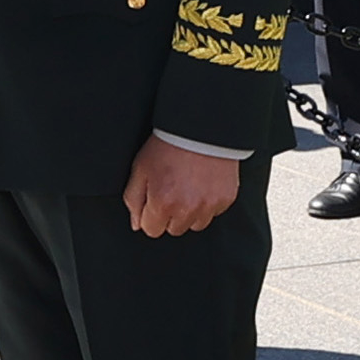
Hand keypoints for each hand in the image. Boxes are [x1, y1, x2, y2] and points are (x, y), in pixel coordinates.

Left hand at [122, 134, 241, 238]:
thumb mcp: (140, 169)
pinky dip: (208, 203)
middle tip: (171, 191)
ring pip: (195, 224)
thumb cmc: (168, 145)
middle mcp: (187, 209)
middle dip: (170, 215)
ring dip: (190, 212)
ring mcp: (209, 206)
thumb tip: (137, 224)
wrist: (200, 128)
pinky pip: (214, 213)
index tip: (154, 201)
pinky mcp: (226, 199)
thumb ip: (133, 200)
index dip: (150, 215)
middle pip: (174, 230)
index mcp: (163, 203)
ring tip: (187, 188)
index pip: (152, 231)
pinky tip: (202, 185)